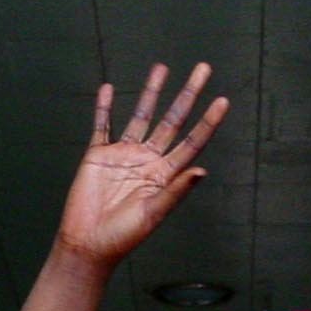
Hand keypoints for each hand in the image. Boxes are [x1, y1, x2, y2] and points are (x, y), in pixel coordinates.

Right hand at [52, 62, 230, 269]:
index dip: (207, 122)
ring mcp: (123, 155)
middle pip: (172, 120)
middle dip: (188, 94)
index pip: (192, 142)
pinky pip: (103, 126)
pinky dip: (105, 108)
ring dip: (151, 92)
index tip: (222, 101)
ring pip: (141, 116)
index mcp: (165, 175)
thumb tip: (202, 170)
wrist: (88, 243)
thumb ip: (176, 190)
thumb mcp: (153, 214)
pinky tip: (109, 89)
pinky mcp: (98, 155)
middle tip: (203, 68)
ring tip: (161, 67)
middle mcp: (148, 160)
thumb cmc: (123, 235)